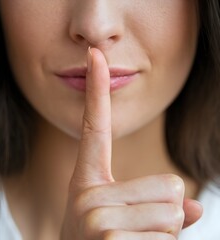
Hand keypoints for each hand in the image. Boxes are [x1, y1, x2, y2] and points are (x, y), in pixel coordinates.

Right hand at [61, 48, 201, 239]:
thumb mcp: (121, 220)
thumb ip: (160, 206)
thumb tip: (198, 208)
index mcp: (88, 180)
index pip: (94, 124)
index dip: (96, 89)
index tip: (95, 56)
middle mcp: (88, 193)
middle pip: (169, 184)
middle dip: (163, 211)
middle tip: (134, 230)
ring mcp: (96, 216)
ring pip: (173, 211)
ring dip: (162, 232)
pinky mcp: (109, 237)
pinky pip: (168, 234)